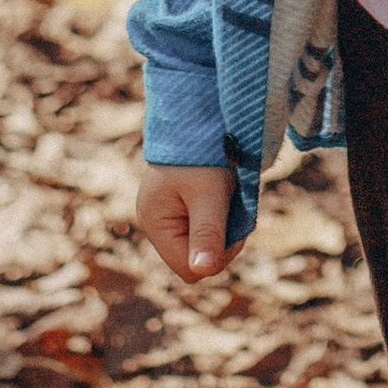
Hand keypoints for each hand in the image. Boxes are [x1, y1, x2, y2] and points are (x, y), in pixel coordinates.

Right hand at [135, 159, 241, 282]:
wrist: (197, 114)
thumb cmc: (202, 152)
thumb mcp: (209, 194)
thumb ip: (207, 233)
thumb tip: (204, 272)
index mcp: (154, 222)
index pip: (188, 268)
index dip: (216, 256)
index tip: (232, 226)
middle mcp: (156, 223)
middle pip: (195, 258)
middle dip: (220, 241)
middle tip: (232, 209)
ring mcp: (167, 215)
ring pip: (201, 244)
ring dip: (222, 228)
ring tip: (228, 198)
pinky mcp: (179, 206)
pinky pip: (202, 227)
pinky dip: (218, 217)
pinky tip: (223, 196)